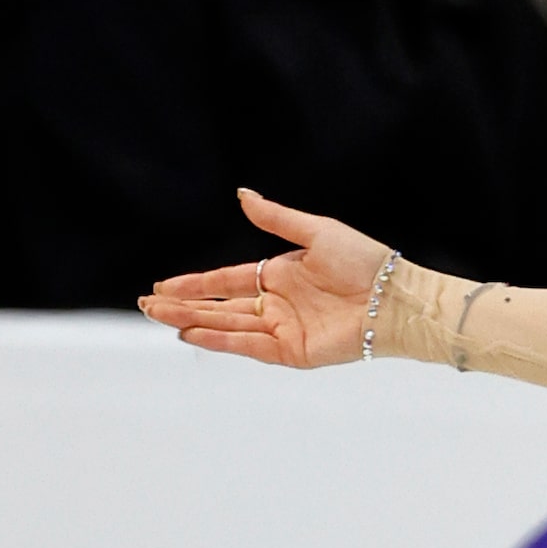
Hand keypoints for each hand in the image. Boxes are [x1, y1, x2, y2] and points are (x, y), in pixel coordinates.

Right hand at [138, 190, 388, 366]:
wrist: (398, 297)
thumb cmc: (367, 262)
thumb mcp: (317, 232)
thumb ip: (276, 219)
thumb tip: (242, 195)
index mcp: (281, 276)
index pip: (227, 281)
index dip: (195, 284)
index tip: (162, 285)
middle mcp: (278, 304)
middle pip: (221, 307)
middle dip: (183, 305)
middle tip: (147, 305)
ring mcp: (285, 330)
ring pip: (230, 327)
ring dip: (195, 322)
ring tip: (161, 317)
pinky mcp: (296, 352)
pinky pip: (251, 346)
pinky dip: (222, 340)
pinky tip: (193, 332)